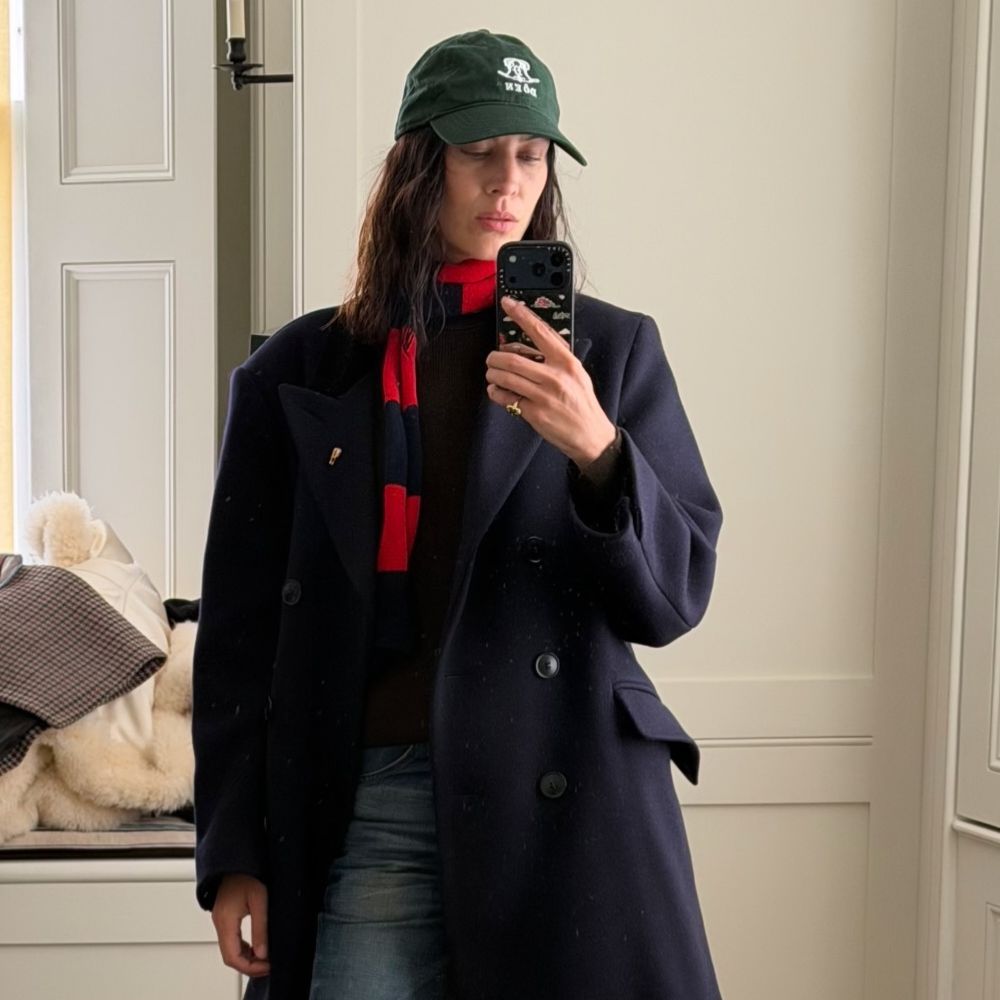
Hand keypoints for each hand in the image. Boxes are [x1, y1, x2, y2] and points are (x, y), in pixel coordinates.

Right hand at [212, 873, 270, 977]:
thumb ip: (261, 927)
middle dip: (249, 966)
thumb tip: (263, 953)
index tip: (267, 966)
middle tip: (268, 965)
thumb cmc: (247, 873)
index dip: (250, 967)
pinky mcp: (224, 916)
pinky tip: (256, 946)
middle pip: (230, 956)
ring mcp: (220, 920)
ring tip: (265, 958)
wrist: (237, 858)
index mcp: (225, 920)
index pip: (232, 956)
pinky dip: (243, 948)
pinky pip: (231, 940)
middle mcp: (219, 922)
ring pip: (230, 950)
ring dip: (246, 958)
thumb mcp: (260, 899)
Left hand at [486, 295, 616, 467]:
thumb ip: (556, 359)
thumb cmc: (582, 404)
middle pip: (513, 359)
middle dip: (495, 357)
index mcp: (567, 362)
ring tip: (493, 374)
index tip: (508, 303)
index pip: (540, 331)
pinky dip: (496, 392)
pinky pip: (507, 398)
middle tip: (491, 358)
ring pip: (506, 377)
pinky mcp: (535, 413)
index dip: (521, 315)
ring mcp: (544, 396)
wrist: (591, 435)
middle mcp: (555, 377)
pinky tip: (497, 390)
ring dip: (493, 374)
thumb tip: (530, 345)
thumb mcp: (577, 374)